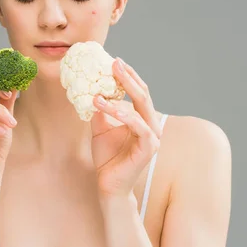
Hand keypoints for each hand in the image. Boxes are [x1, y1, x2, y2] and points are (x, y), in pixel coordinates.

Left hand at [90, 58, 162, 196]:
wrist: (109, 184)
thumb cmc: (107, 156)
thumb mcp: (100, 127)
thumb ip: (101, 109)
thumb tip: (93, 89)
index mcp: (143, 118)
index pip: (139, 92)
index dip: (128, 76)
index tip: (114, 61)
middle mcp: (151, 125)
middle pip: (143, 94)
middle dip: (128, 77)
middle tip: (114, 63)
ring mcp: (153, 136)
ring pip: (141, 107)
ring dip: (122, 93)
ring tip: (102, 86)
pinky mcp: (149, 148)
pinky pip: (137, 126)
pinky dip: (121, 114)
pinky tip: (105, 105)